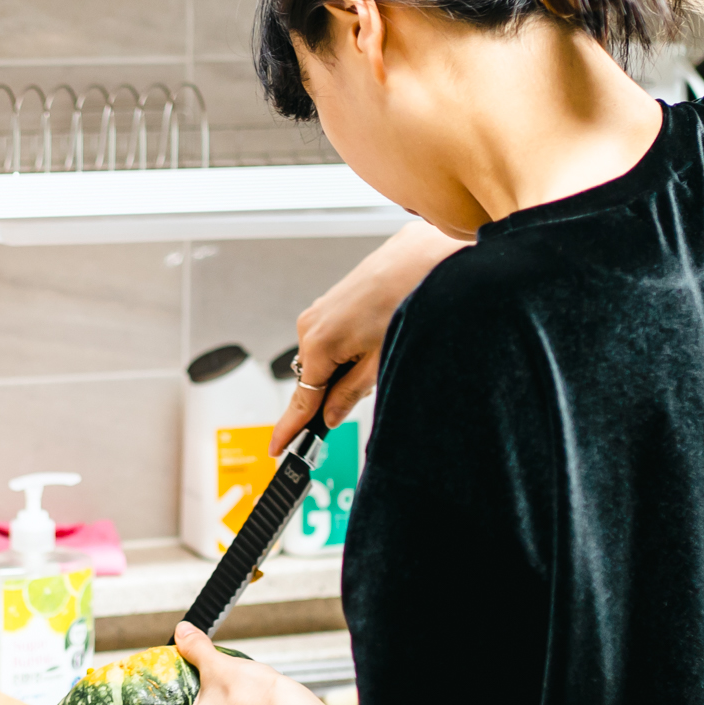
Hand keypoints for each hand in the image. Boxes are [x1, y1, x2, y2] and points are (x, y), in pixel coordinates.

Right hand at [271, 221, 465, 448]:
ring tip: (385, 352)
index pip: (299, 400)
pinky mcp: (334, 300)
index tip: (278, 450)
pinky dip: (352, 347)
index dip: (289, 429)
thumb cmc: (409, 300)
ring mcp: (321, 309)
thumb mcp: (382, 361)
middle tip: (368, 390)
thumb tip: (330, 415)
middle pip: (315, 378)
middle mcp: (311, 324)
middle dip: (334, 392)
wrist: (425, 254)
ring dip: (348, 367)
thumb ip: (350, 393)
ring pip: (328, 356)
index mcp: (318, 343)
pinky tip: (380, 336)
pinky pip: (334, 336)